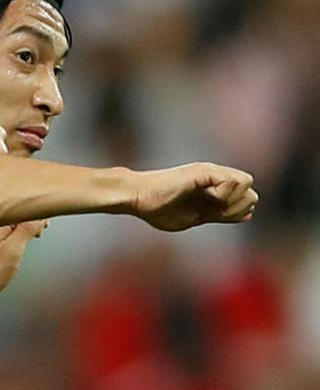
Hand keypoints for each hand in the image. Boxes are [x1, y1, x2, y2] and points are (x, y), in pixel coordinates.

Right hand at [132, 163, 256, 231]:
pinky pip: (233, 182)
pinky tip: (207, 197)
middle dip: (238, 207)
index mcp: (212, 188)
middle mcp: (215, 177)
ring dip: (232, 200)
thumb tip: (245, 215)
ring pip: (247, 184)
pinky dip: (224, 195)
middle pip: (251, 193)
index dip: (236, 212)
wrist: (138, 198)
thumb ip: (217, 216)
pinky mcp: (204, 171)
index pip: (246, 200)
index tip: (214, 217)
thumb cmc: (156, 209)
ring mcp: (210, 172)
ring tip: (211, 203)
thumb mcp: (194, 218)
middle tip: (215, 212)